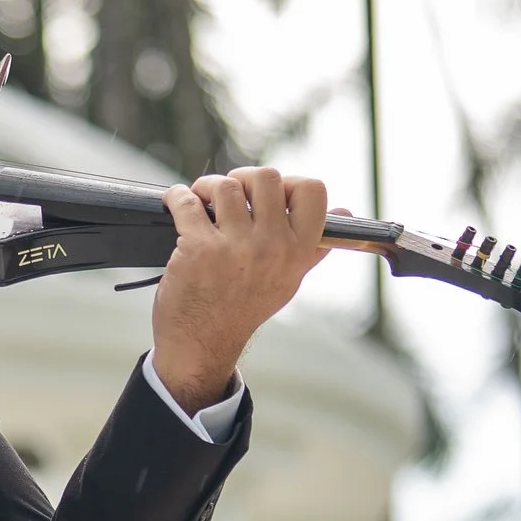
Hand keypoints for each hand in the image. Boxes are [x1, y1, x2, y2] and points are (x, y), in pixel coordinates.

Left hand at [152, 166, 331, 411]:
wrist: (203, 343)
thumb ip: (313, 245)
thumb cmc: (244, 308)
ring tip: (201, 200)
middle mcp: (273, 247)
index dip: (288, 182)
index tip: (267, 193)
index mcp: (299, 252)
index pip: (313, 191)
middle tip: (229, 194)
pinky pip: (186, 200)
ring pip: (225, 185)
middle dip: (242, 178)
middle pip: (265, 177)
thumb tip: (343, 211)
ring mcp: (236, 247)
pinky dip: (176, 195)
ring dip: (207, 186)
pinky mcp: (198, 248)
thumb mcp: (288, 280)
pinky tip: (176, 202)